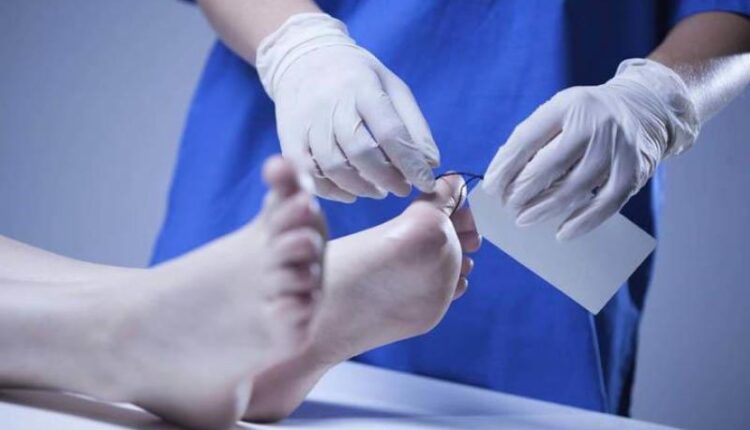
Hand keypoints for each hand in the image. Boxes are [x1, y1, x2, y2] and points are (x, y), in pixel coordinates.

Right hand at [256, 13, 438, 201]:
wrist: (303, 57)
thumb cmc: (358, 78)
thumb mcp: (392, 87)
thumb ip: (413, 125)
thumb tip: (431, 164)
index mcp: (362, 86)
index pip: (390, 131)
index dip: (410, 163)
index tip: (426, 183)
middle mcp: (331, 103)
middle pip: (360, 152)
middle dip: (387, 178)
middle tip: (401, 188)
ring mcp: (307, 121)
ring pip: (333, 166)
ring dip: (361, 187)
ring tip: (378, 190)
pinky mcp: (289, 137)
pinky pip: (309, 174)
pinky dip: (332, 191)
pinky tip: (351, 193)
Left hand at [483, 59, 699, 239]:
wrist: (647, 107)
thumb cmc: (588, 116)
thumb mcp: (560, 112)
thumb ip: (533, 138)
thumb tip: (502, 178)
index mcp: (567, 106)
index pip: (527, 139)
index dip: (505, 167)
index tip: (491, 188)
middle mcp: (594, 124)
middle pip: (549, 165)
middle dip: (522, 191)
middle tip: (507, 206)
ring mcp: (617, 149)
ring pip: (574, 188)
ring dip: (544, 209)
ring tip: (522, 219)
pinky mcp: (634, 171)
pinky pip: (606, 204)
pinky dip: (582, 222)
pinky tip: (562, 233)